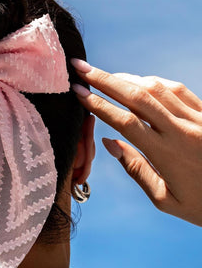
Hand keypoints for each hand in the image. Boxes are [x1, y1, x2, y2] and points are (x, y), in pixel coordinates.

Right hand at [71, 59, 201, 226]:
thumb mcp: (165, 199)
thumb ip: (136, 169)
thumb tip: (109, 144)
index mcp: (168, 154)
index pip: (125, 121)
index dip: (98, 104)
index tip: (78, 92)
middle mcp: (182, 130)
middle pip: (137, 96)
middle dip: (105, 80)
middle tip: (80, 67)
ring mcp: (198, 119)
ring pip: (157, 88)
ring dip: (127, 79)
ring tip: (104, 76)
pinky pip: (178, 89)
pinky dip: (154, 82)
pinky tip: (139, 82)